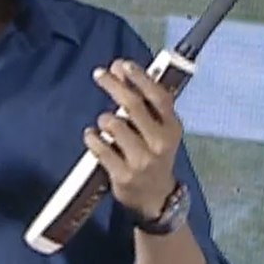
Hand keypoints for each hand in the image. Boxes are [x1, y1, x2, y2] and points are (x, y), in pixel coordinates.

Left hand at [83, 58, 182, 218]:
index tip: (122, 64)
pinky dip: (92, 138)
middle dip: (114, 85)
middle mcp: (159, 143)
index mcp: (172, 128)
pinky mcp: (123, 175)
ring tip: (104, 122)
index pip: (158, 97)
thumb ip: (143, 101)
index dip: (140, 78)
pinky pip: (100, 148)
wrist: (155, 198)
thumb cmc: (154, 154)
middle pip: (133, 106)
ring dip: (104, 119)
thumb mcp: (159, 130)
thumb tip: (121, 68)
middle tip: (99, 74)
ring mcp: (141, 161)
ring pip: (114, 125)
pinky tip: (91, 136)